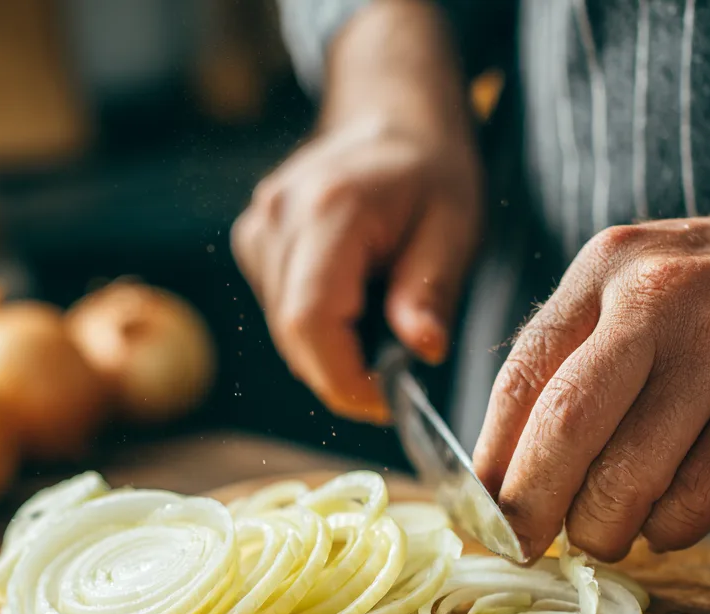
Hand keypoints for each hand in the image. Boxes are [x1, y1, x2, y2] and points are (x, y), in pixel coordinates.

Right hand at [231, 0, 480, 422]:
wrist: (390, 113)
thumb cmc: (430, 169)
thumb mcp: (455, 226)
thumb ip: (432, 289)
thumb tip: (422, 352)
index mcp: (329, 210)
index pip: (311, 320)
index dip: (343, 379)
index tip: (385, 404)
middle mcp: (279, 218)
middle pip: (293, 334)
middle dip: (341, 373)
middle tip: (391, 380)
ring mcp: (258, 228)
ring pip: (284, 330)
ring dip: (330, 351)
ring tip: (378, 326)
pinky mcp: (254, 240)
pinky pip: (279, 310)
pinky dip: (316, 328)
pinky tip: (352, 303)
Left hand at [473, 177, 709, 560]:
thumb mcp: (632, 294)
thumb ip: (568, 365)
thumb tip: (502, 476)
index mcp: (603, 272)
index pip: (519, 380)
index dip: (490, 462)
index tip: (479, 513)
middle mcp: (656, 301)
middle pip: (563, 428)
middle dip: (529, 507)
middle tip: (521, 546)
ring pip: (628, 476)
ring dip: (601, 529)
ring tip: (604, 534)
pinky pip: (695, 499)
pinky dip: (667, 530)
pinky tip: (666, 520)